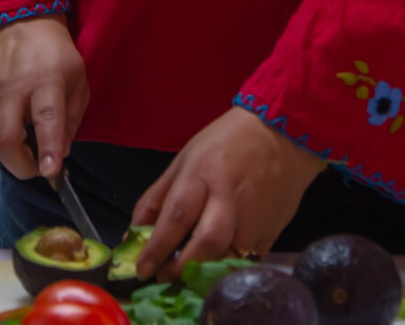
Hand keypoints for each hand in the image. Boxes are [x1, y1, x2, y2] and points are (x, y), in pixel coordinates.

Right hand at [0, 15, 87, 180]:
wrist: (13, 22)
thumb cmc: (52, 53)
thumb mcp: (77, 79)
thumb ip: (72, 119)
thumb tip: (60, 154)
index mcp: (46, 80)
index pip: (46, 117)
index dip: (48, 147)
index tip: (50, 171)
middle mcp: (12, 88)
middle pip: (6, 138)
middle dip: (21, 165)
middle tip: (36, 166)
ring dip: (10, 156)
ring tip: (25, 143)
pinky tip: (8, 133)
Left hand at [132, 106, 326, 278]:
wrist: (280, 134)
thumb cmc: (223, 144)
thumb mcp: (184, 160)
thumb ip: (157, 199)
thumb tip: (132, 234)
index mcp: (201, 174)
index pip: (175, 216)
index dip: (156, 247)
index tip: (142, 270)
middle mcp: (229, 198)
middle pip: (208, 241)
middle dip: (184, 266)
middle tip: (165, 278)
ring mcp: (255, 217)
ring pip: (230, 257)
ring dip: (206, 272)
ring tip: (187, 277)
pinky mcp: (273, 232)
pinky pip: (249, 261)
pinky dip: (229, 269)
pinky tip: (214, 269)